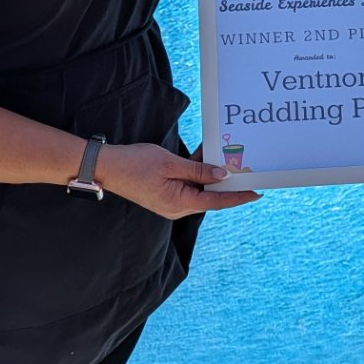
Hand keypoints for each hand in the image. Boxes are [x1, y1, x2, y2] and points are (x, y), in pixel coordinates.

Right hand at [96, 142, 260, 218]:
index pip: (217, 201)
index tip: (257, 192)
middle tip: (246, 167)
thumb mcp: (170, 163)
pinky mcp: (166, 194)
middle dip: (227, 182)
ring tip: (226, 157)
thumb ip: (198, 170)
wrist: (106, 166)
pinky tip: (205, 156)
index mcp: (179, 203)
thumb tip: (223, 176)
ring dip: (211, 174)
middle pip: (210, 195)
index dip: (238, 196)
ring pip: (200, 189)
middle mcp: (177, 207)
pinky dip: (197, 172)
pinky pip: (188, 184)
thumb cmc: (135, 164)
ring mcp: (171, 201)